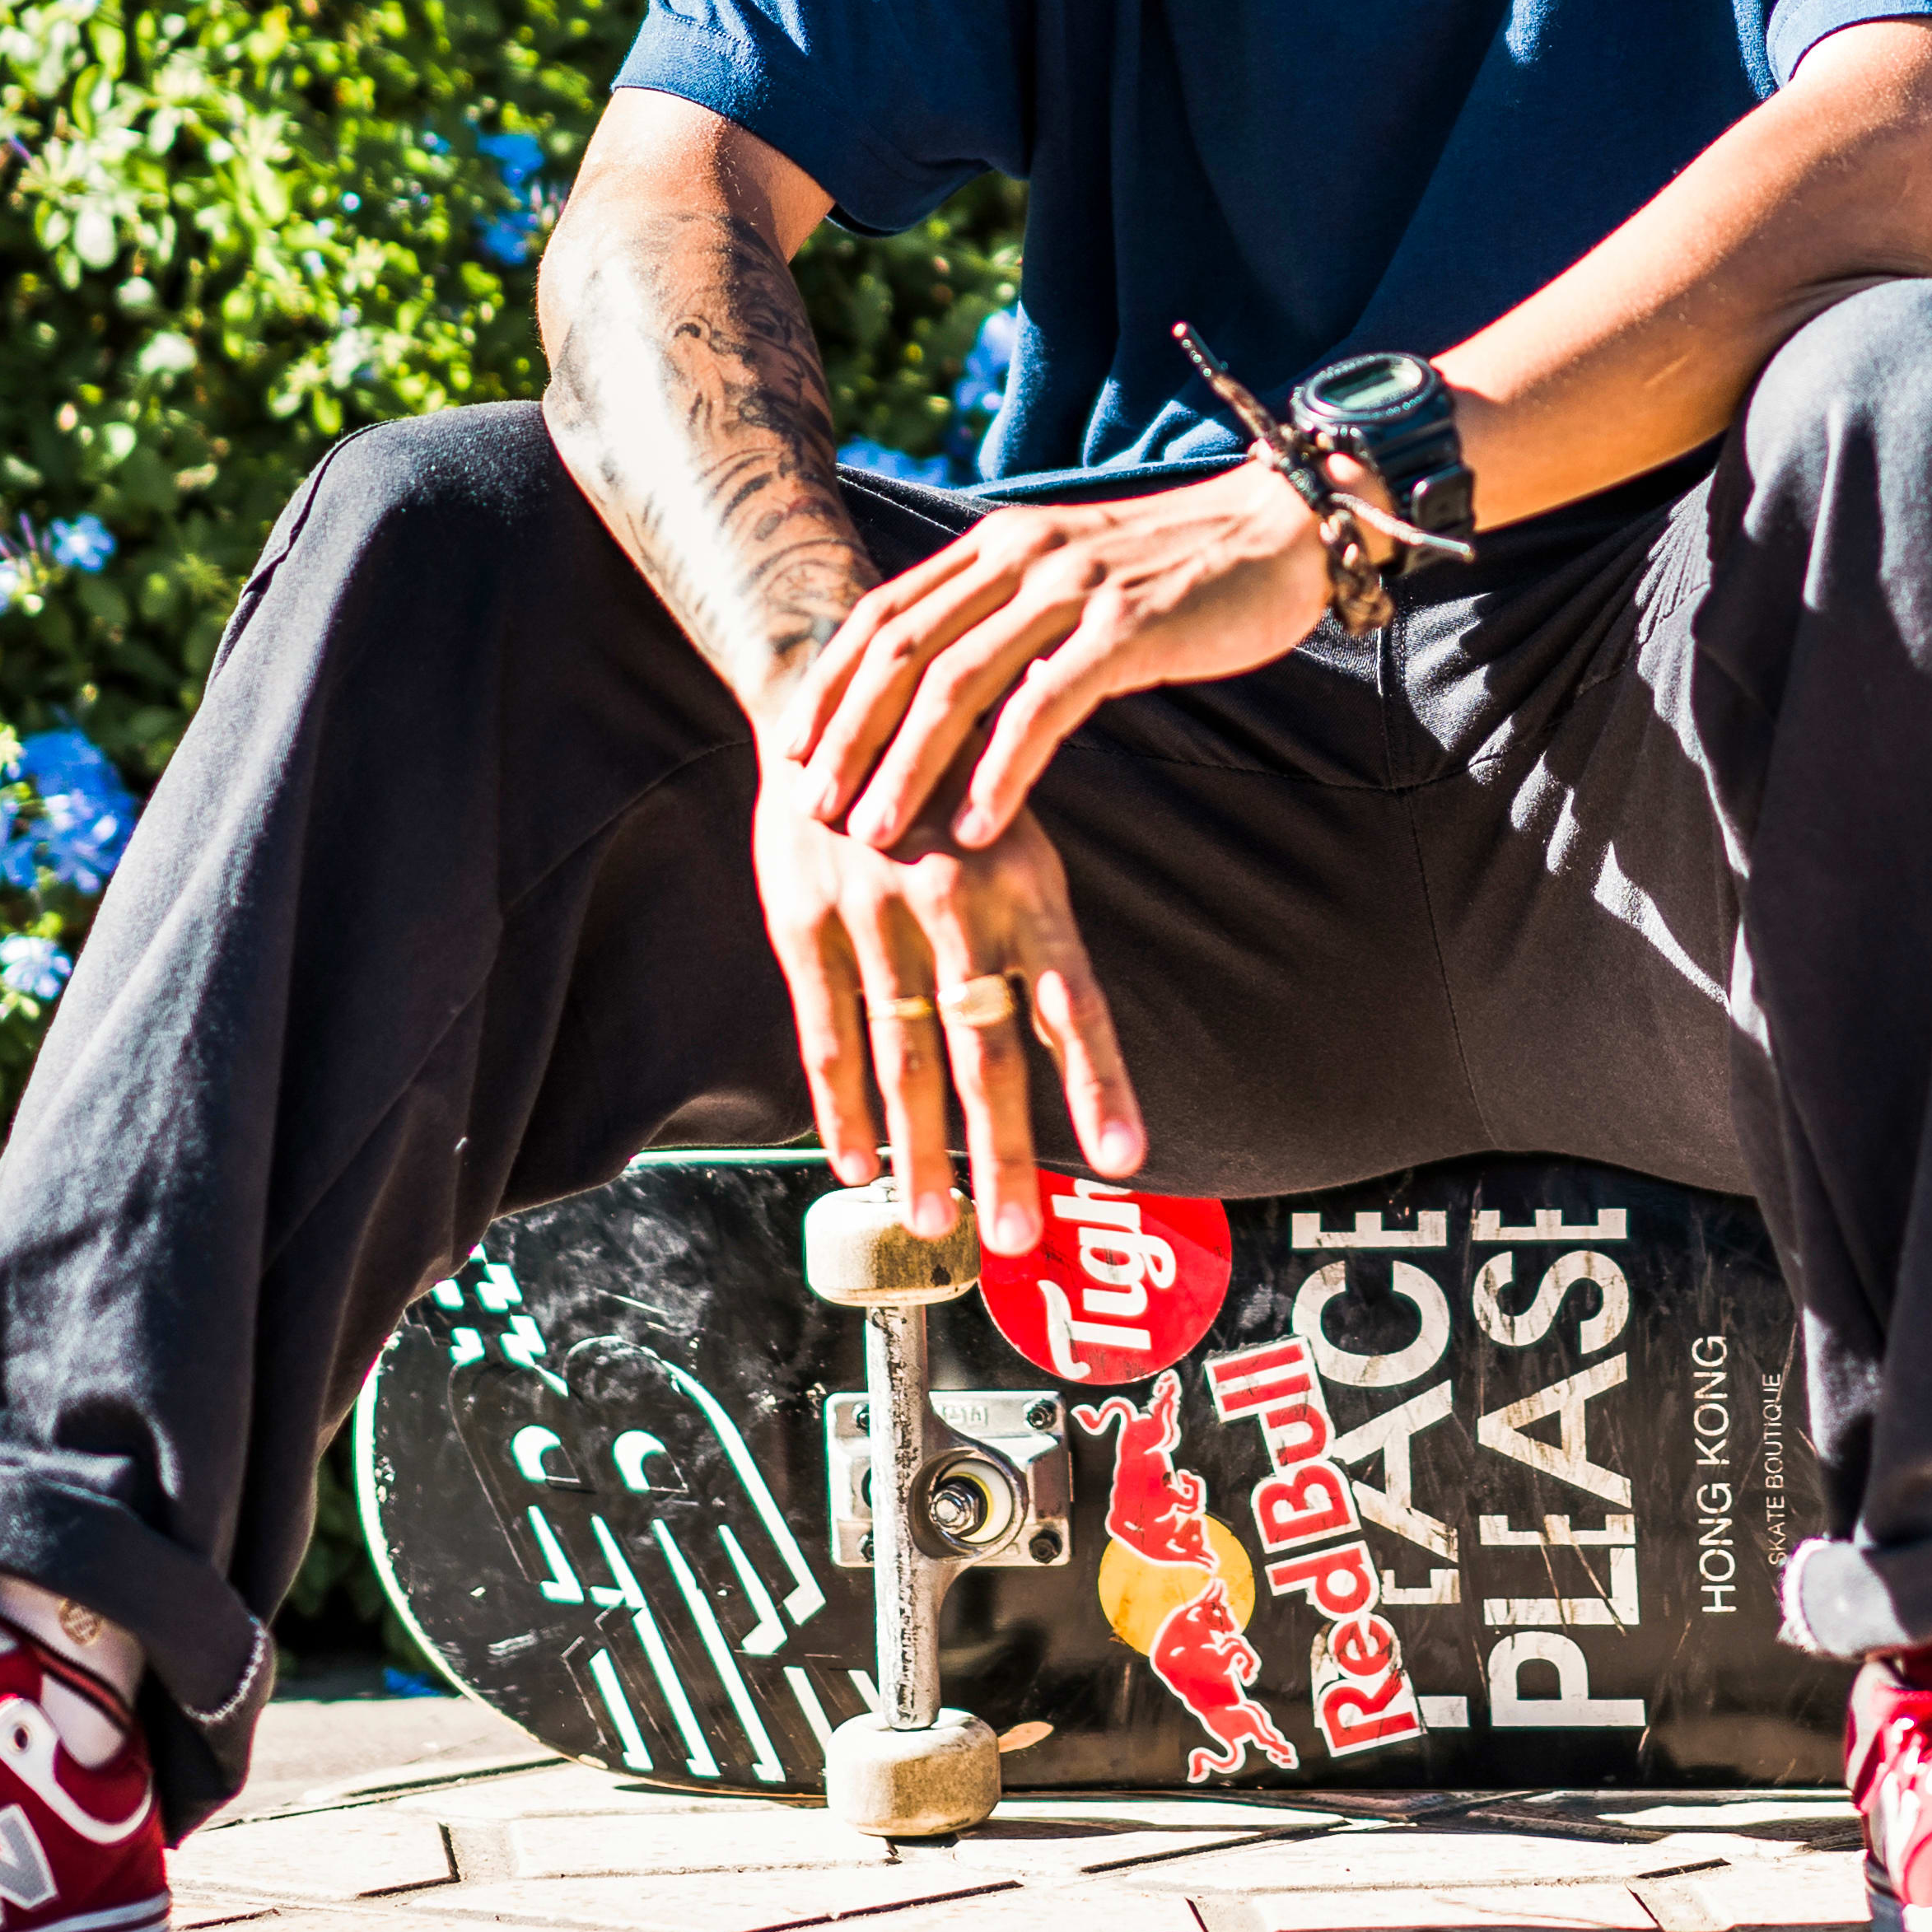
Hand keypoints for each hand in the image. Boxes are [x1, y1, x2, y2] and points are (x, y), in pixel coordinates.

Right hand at [751, 754, 1142, 1253]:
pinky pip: (827, 1033)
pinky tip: (854, 1164)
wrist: (841, 695)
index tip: (1126, 1160)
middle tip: (1017, 1236)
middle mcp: (954, 903)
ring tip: (937, 1223)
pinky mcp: (805, 924)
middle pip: (982, 1049)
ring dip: (920, 1149)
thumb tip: (1079, 1058)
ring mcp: (874, 916)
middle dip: (1001, 1152)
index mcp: (1026, 885)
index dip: (1100, 1083)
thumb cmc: (955, 790)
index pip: (1074, 1001)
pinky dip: (840, 1107)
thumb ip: (1037, 949)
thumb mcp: (1016, 847)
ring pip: (902, 1056)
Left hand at [779, 466, 1333, 855]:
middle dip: (848, 735)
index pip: (884, 611)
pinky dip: (1000, 773)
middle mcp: (1023, 555)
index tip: (794, 748)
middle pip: (902, 651)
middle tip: (813, 808)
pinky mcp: (1128, 628)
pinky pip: (1043, 709)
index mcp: (1000, 541)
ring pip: (957, 685)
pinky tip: (975, 828)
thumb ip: (1010, 614)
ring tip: (875, 833)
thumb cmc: (1180, 569)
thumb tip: (943, 689)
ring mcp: (1074, 589)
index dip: (831, 682)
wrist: (1286, 530)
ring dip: (905, 766)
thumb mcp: (1075, 576)